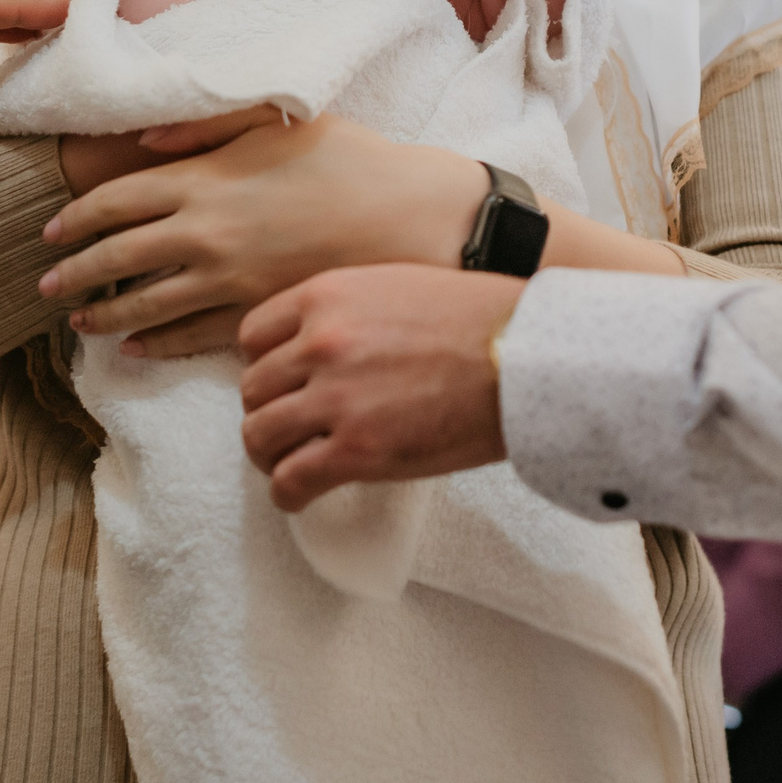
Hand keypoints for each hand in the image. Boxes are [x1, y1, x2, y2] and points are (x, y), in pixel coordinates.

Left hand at [37, 114, 485, 358]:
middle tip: (45, 285)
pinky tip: (135, 350)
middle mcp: (202, 233)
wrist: (410, 217)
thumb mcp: (274, 120)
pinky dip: (155, 345)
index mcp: (201, 180)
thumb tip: (142, 142)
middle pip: (115, 258)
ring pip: (144, 304)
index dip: (75, 218)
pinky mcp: (254, 316)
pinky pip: (189, 337)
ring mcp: (227, 282)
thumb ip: (203, 126)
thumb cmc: (348, 159)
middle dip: (73, 273)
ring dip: (103, 315)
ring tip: (79, 323)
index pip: (113, 201)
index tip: (51, 231)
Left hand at [237, 266, 519, 511]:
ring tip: (290, 464)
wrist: (528, 357)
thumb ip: (349, 309)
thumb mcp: (397, 285)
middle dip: (268, 411)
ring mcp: (336, 398)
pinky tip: (301, 496)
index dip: (265, 364)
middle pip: (253, 388)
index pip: (253, 336)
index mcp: (327, 297)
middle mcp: (320, 343)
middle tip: (290, 428)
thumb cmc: (480, 320)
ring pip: (260, 435)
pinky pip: (292, 480)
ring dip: (271, 455)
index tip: (282, 383)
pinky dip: (288, 494)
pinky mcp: (358, 450)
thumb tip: (327, 340)